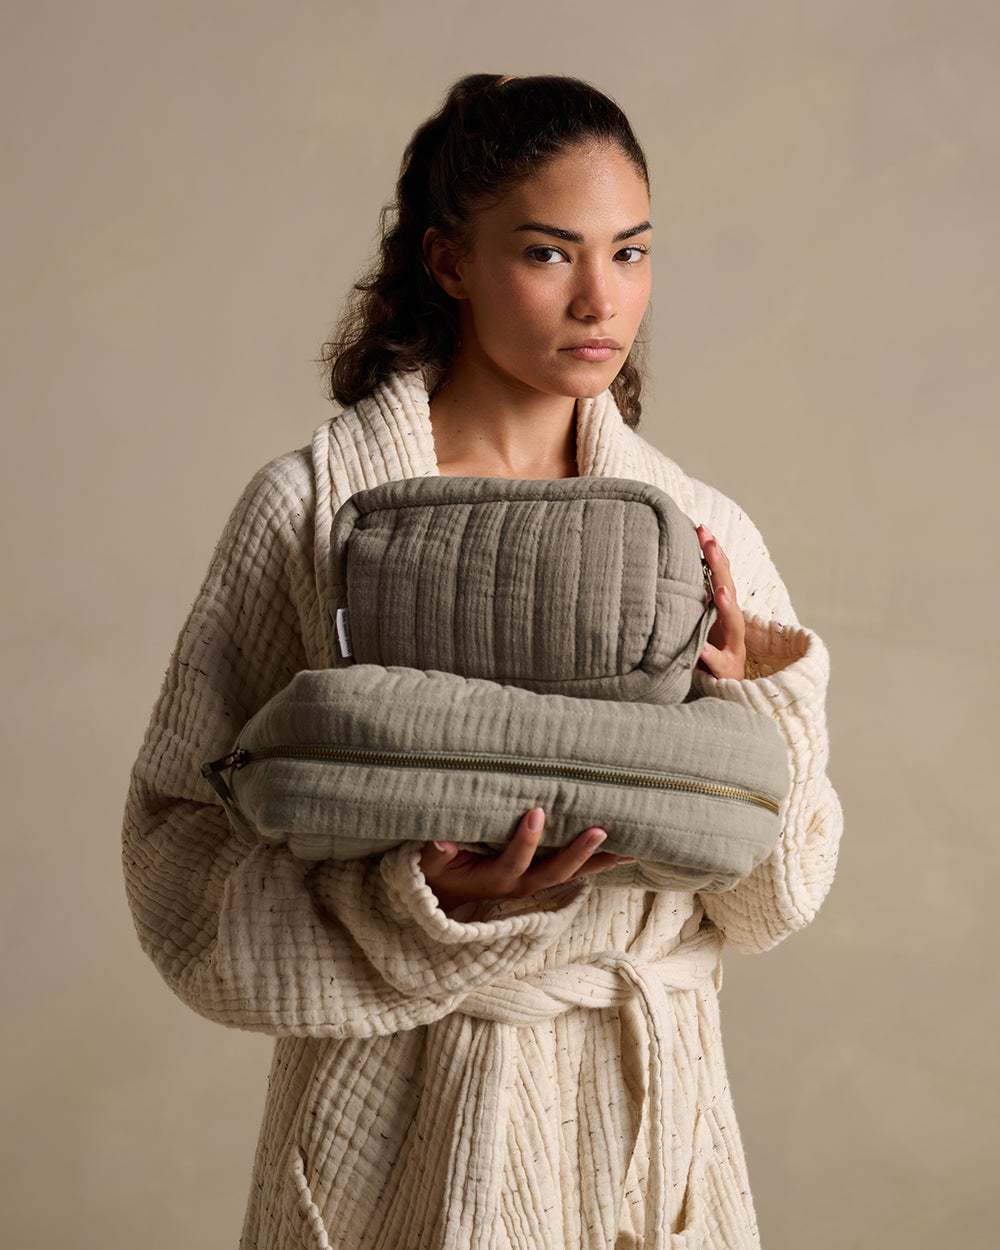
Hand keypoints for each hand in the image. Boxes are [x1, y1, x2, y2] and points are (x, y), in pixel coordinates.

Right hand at [418, 807, 633, 913]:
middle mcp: (519, 886)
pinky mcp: (539, 879)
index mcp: (495, 879)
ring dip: (599, 862)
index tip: (538, 812)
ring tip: (630, 848)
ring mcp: (532, 884)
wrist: (444, 897)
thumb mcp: (429, 864)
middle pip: (554, 873)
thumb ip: (435, 853)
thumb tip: (442, 841)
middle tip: (602, 831)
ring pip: (570, 875)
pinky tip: (621, 852)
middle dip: (578, 853)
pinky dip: (596, 863)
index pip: (515, 860)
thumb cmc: (437, 873)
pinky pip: (571, 872)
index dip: (527, 840)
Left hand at [697, 525, 745, 680]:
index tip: (700, 527)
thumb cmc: (708, 652)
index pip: (720, 574)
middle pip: (729, 589)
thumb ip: (689, 599)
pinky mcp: (727, 671)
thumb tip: (664, 568)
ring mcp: (732, 647)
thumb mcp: (698, 622)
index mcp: (722, 609)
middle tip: (709, 542)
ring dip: (727, 605)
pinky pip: (719, 663)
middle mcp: (730, 623)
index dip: (713, 552)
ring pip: (734, 622)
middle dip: (720, 565)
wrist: (725, 692)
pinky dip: (711, 656)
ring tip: (720, 590)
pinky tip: (702, 650)